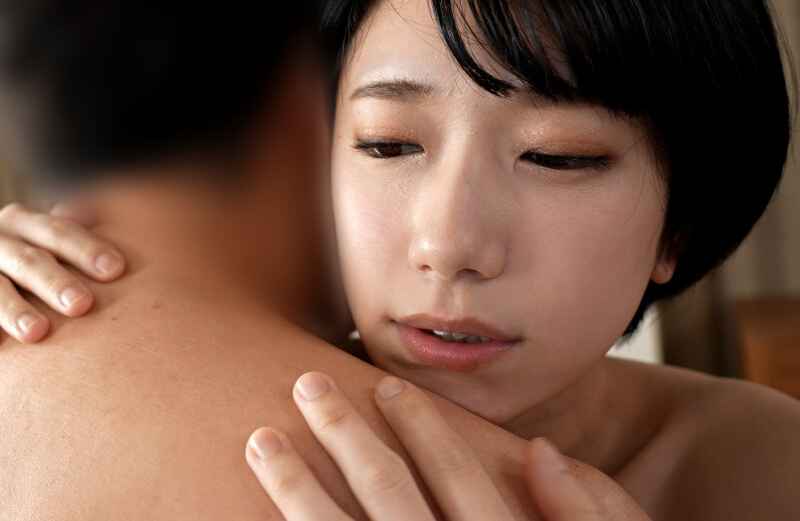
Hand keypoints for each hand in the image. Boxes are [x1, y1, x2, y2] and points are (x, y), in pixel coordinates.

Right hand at [0, 202, 124, 341]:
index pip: (59, 232)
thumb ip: (72, 227)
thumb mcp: (46, 235)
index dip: (87, 248)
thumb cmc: (33, 253)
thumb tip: (89, 214)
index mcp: (24, 222)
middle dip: (56, 282)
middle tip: (82, 304)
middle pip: (29, 260)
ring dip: (15, 309)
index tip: (115, 269)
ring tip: (38, 332)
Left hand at [246, 372, 651, 519]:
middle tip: (306, 384)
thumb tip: (539, 449)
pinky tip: (271, 519)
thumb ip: (586, 511)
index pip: (451, 471)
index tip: (385, 386)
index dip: (417, 424)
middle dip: (343, 433)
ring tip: (261, 442)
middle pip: (386, 492)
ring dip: (296, 487)